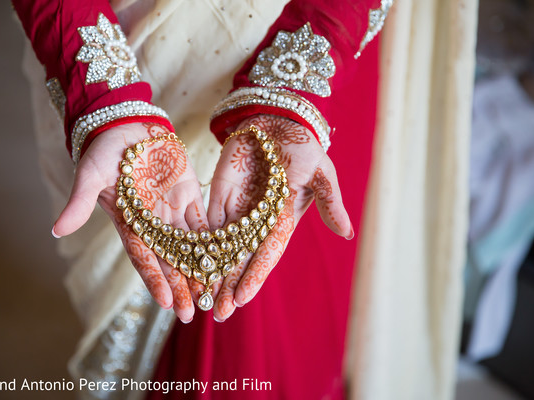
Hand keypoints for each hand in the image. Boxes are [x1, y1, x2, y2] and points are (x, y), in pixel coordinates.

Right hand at [52, 122, 207, 322]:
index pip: (144, 259)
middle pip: (171, 260)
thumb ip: (80, 203)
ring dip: (201, 269)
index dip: (155, 281)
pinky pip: (204, 221)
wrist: (126, 125)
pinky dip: (215, 239)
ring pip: (191, 246)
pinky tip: (227, 258)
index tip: (167, 304)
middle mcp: (154, 223)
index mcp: (130, 223)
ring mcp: (173, 211)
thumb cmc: (104, 150)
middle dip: (181, 286)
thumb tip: (56, 230)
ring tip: (213, 294)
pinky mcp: (189, 195)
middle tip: (194, 313)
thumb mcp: (90, 176)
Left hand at [207, 114, 353, 320]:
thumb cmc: (302, 145)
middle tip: (217, 312)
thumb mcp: (321, 171)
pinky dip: (198, 244)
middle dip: (230, 284)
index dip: (255, 275)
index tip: (242, 298)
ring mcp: (237, 210)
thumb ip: (330, 202)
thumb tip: (347, 234)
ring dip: (212, 272)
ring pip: (221, 247)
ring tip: (201, 297)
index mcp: (283, 219)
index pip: (267, 253)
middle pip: (241, 257)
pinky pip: (207, 224)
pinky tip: (186, 263)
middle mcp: (258, 221)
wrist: (275, 120)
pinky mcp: (219, 196)